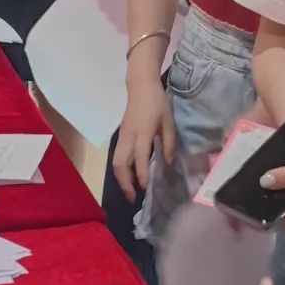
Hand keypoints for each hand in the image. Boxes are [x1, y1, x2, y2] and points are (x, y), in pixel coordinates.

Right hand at [113, 77, 175, 201]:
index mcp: (143, 133)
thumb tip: (168, 164)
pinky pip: (117, 157)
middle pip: (120, 164)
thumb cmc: (157, 103)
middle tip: (132, 198)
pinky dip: (120, 170)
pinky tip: (128, 177)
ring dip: (121, 179)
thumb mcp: (168, 123)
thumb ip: (168, 144)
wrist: (141, 86)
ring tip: (129, 191)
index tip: (144, 188)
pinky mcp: (120, 136)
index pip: (139, 158)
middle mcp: (129, 137)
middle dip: (125, 183)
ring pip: (116, 162)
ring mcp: (122, 137)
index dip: (141, 175)